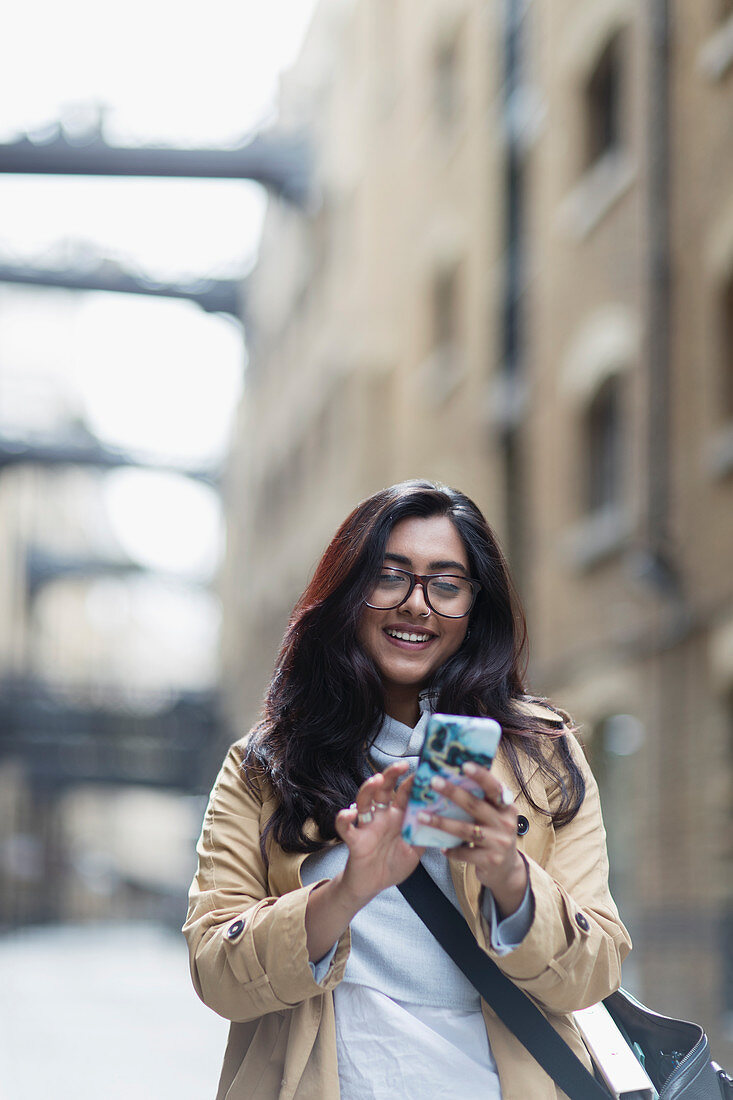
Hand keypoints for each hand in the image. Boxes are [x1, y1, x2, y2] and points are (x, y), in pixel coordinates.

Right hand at [335, 762, 424, 906]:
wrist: (372, 886)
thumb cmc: (393, 864)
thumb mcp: (415, 850)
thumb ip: (424, 835)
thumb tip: (442, 820)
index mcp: (398, 816)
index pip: (405, 793)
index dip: (414, 781)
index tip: (425, 768)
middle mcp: (382, 816)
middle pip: (384, 789)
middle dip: (391, 775)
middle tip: (402, 764)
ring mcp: (368, 826)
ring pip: (364, 801)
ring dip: (368, 788)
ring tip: (376, 780)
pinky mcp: (355, 840)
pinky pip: (346, 827)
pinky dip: (344, 818)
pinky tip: (349, 813)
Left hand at [416, 763, 527, 917]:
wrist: (506, 868)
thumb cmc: (494, 833)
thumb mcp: (495, 815)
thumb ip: (483, 799)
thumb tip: (457, 774)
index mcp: (507, 807)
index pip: (494, 788)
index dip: (481, 776)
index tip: (464, 765)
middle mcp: (506, 823)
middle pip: (475, 806)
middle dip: (453, 793)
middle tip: (433, 782)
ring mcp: (499, 843)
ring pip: (465, 830)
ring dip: (442, 822)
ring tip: (422, 815)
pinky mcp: (490, 860)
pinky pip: (464, 853)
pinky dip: (451, 850)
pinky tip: (440, 847)